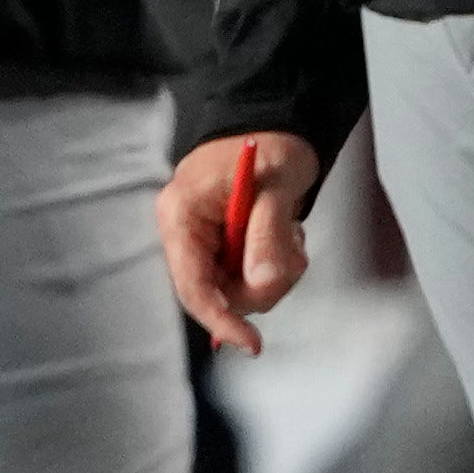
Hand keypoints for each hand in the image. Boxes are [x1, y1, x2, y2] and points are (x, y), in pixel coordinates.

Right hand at [159, 131, 320, 354]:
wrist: (280, 129)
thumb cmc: (272, 146)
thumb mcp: (275, 185)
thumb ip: (266, 235)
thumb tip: (262, 282)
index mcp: (182, 213)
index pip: (192, 285)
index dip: (220, 320)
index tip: (252, 343)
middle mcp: (186, 233)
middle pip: (218, 295)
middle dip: (261, 286)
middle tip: (292, 258)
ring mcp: (204, 243)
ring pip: (239, 291)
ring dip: (274, 273)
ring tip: (290, 235)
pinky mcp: (224, 249)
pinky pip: (250, 279)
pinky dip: (275, 267)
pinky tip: (283, 235)